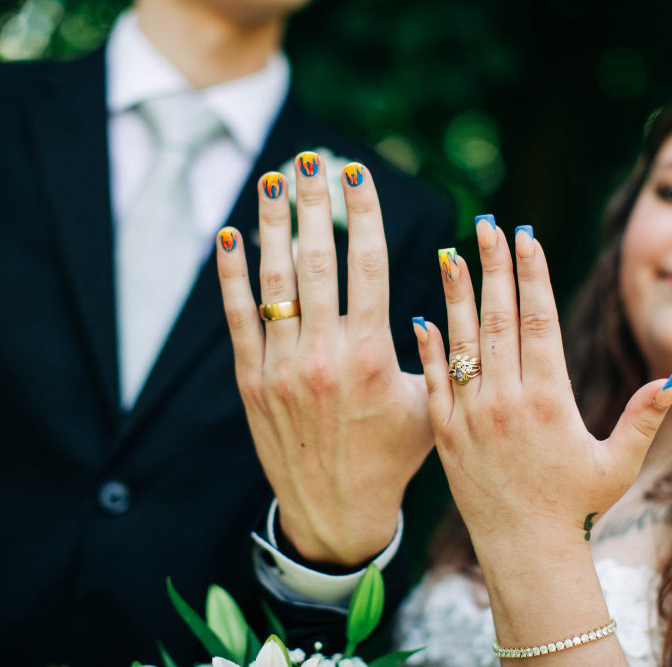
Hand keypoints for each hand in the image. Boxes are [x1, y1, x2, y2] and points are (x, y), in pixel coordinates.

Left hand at [216, 155, 432, 565]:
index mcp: (373, 358)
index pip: (367, 266)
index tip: (357, 175)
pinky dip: (232, 277)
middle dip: (314, 205)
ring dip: (271, 226)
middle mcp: (324, 357)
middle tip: (311, 161)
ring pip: (275, 283)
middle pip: (317, 262)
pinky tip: (231, 238)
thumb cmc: (393, 456)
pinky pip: (238, 319)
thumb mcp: (428, 405)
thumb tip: (440, 300)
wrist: (337, 510)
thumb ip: (434, 354)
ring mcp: (282, 369)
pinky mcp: (252, 383)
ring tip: (273, 181)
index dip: (362, 214)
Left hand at [414, 218, 671, 568]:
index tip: (525, 235)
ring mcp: (470, 415)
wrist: (523, 550)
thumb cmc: (576, 505)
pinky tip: (423, 315)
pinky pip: (433, 381)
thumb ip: (643, 417)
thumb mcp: (618, 463)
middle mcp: (507, 401)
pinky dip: (428, 348)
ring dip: (456, 294)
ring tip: (451, 252)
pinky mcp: (444, 433)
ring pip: (461, 342)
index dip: (532, 273)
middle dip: (494, 265)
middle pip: (499, 318)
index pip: (539, 320)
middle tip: (486, 223)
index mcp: (550, 400)